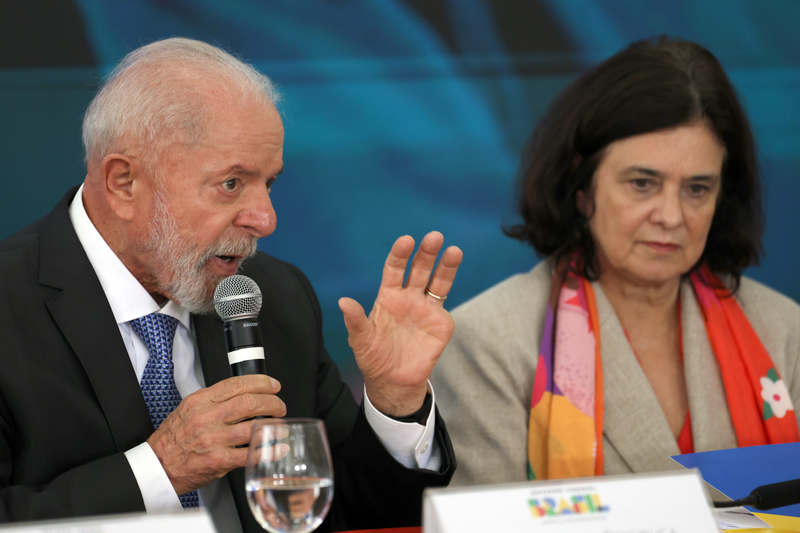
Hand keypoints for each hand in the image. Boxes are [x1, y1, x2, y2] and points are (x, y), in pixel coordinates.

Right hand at [147, 374, 285, 494]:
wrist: (157, 467)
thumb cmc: (172, 440)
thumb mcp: (188, 409)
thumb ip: (213, 401)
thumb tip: (241, 395)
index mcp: (200, 402)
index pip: (237, 384)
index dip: (261, 382)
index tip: (273, 385)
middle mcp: (207, 418)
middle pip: (250, 402)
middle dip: (272, 403)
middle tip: (280, 406)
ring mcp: (214, 439)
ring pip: (253, 427)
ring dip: (274, 425)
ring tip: (280, 425)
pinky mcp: (218, 460)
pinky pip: (250, 454)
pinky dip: (268, 450)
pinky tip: (277, 448)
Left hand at [338, 231, 461, 416]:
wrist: (394, 381)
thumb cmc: (374, 358)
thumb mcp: (361, 340)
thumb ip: (355, 321)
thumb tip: (342, 301)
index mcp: (388, 296)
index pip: (394, 269)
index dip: (399, 255)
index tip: (405, 241)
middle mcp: (408, 297)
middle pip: (419, 269)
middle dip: (426, 253)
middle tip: (434, 237)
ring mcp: (425, 308)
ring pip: (437, 280)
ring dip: (445, 265)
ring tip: (454, 250)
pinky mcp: (440, 321)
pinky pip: (444, 301)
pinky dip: (449, 284)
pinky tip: (451, 271)